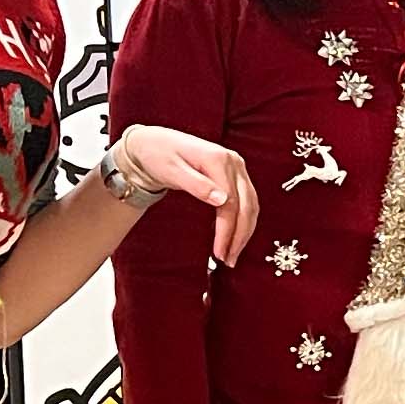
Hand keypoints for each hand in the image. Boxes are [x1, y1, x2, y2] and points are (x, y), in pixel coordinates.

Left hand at [107, 126, 257, 266]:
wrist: (153, 143)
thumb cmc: (158, 155)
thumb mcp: (172, 170)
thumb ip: (197, 185)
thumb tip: (222, 200)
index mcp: (218, 159)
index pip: (231, 203)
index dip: (227, 231)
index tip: (219, 253)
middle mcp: (233, 162)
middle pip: (246, 206)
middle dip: (239, 236)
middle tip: (228, 260)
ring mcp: (236, 167)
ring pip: (250, 205)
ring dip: (244, 232)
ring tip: (232, 254)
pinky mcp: (235, 174)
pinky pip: (246, 201)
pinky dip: (243, 221)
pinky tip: (235, 236)